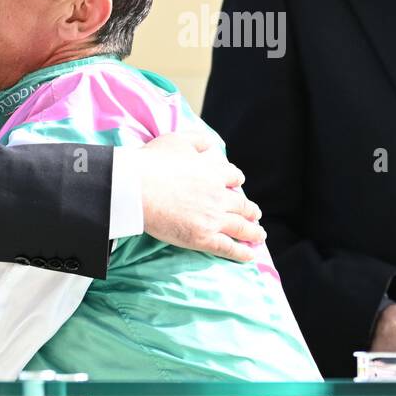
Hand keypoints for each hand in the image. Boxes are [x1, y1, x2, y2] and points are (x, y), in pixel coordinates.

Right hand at [137, 132, 265, 262]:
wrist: (137, 186)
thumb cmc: (152, 162)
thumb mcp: (179, 140)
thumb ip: (198, 140)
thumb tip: (212, 146)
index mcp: (214, 172)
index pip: (233, 177)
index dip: (237, 182)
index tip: (238, 185)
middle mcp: (218, 195)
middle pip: (242, 204)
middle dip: (250, 211)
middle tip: (256, 214)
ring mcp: (212, 218)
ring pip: (240, 226)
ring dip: (252, 232)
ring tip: (259, 236)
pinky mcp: (203, 237)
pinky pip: (228, 246)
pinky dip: (242, 252)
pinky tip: (249, 255)